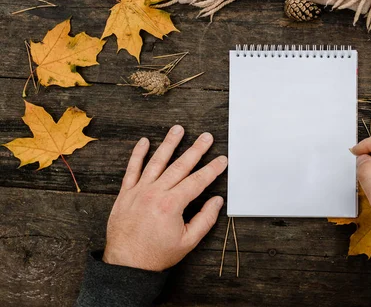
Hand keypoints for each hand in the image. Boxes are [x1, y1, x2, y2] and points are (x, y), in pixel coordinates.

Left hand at [103, 125, 226, 270]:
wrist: (126, 264)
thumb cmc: (156, 255)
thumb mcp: (188, 241)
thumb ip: (205, 220)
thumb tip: (217, 201)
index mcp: (171, 205)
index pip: (197, 181)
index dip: (212, 169)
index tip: (222, 160)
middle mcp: (154, 193)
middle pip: (180, 166)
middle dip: (196, 150)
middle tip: (206, 137)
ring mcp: (138, 191)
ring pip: (156, 162)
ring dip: (169, 144)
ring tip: (178, 129)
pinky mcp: (125, 194)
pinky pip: (132, 170)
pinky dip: (137, 155)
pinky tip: (144, 142)